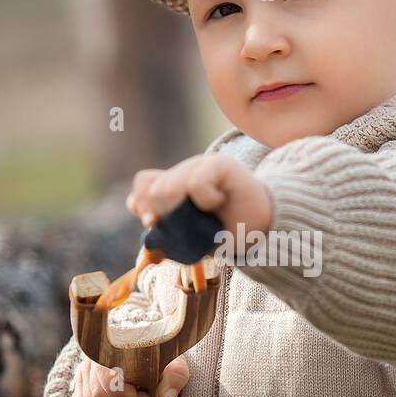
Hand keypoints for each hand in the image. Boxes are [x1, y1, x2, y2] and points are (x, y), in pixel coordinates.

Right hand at [73, 354, 189, 396]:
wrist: (145, 352)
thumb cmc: (160, 358)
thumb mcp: (174, 363)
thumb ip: (175, 376)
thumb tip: (166, 396)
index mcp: (114, 349)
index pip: (106, 378)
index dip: (122, 393)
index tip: (140, 395)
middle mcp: (93, 360)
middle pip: (99, 396)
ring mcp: (85, 373)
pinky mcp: (82, 386)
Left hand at [126, 154, 272, 243]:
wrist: (262, 230)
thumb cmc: (224, 232)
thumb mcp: (187, 233)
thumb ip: (161, 218)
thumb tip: (133, 202)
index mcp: (175, 186)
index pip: (143, 183)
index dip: (143, 203)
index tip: (152, 221)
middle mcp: (185, 172)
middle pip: (154, 189)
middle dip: (165, 213)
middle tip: (191, 221)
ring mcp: (202, 165)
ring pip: (173, 186)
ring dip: (188, 209)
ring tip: (210, 211)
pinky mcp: (220, 163)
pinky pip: (197, 183)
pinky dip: (207, 199)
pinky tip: (221, 200)